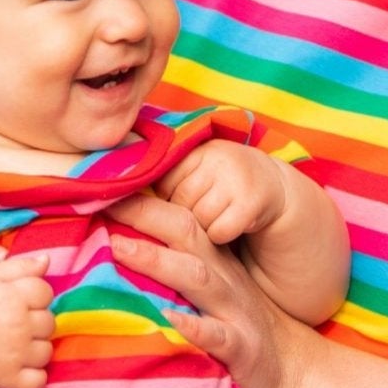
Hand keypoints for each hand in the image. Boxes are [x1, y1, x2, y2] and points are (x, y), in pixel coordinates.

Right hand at [0, 254, 55, 387]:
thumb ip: (20, 266)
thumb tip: (47, 260)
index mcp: (15, 296)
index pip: (46, 293)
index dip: (34, 297)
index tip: (18, 302)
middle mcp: (18, 324)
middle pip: (49, 323)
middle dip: (35, 323)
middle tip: (12, 325)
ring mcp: (14, 352)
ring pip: (46, 352)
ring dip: (34, 351)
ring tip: (13, 346)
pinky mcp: (7, 377)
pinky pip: (37, 381)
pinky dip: (32, 379)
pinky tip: (19, 369)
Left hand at [108, 194, 317, 387]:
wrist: (290, 366)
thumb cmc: (237, 322)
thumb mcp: (213, 285)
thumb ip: (178, 263)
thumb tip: (121, 241)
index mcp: (213, 260)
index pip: (179, 219)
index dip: (144, 200)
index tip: (105, 184)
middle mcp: (222, 278)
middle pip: (186, 234)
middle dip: (145, 214)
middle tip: (104, 201)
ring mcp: (232, 310)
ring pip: (196, 278)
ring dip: (157, 261)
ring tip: (120, 248)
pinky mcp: (239, 347)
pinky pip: (215, 335)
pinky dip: (192, 327)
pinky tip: (167, 319)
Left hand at [155, 141, 288, 244]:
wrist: (272, 186)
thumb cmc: (220, 183)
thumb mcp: (196, 170)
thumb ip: (162, 174)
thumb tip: (116, 190)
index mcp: (199, 150)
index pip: (163, 184)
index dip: (166, 201)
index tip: (177, 202)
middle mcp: (218, 158)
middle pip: (179, 203)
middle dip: (182, 218)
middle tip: (195, 215)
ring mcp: (236, 179)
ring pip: (198, 220)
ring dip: (202, 231)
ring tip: (213, 221)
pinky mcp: (251, 201)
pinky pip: (219, 232)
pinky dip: (221, 237)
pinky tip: (228, 230)